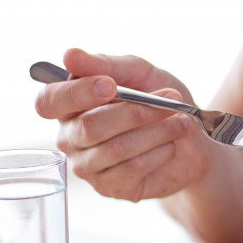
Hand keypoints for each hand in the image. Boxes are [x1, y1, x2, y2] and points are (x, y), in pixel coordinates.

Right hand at [34, 47, 212, 200]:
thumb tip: (70, 55)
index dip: (77, 94)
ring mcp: (87, 166)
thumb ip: (106, 64)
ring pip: (116, 148)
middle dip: (137, 111)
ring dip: (157, 131)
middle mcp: (70, 137)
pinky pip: (133, 169)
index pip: (49, 102)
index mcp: (68, 105)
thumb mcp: (139, 73)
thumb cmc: (159, 100)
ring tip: (181, 122)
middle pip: (90, 127)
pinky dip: (160, 152)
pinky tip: (171, 145)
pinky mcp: (110, 188)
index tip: (110, 85)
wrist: (192, 139)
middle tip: (172, 100)